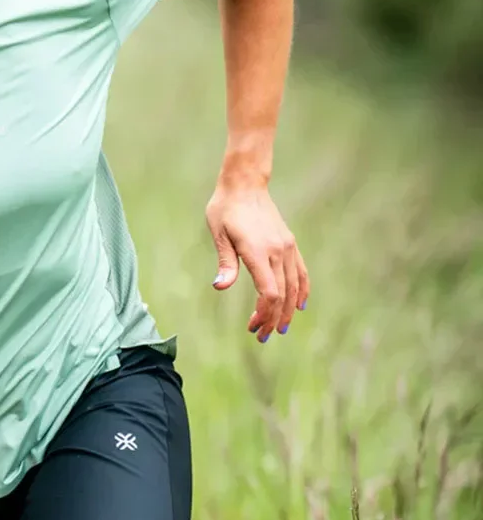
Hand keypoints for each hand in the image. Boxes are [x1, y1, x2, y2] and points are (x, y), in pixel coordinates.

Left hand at [206, 183, 309, 341]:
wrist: (245, 184)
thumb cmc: (225, 209)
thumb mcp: (218, 233)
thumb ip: (225, 262)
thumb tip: (220, 286)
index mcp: (257, 251)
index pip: (269, 292)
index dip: (264, 314)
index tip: (253, 326)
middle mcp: (277, 251)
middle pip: (282, 295)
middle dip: (273, 318)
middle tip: (262, 335)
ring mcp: (286, 247)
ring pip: (294, 286)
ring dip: (288, 310)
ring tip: (279, 327)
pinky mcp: (290, 243)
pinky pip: (301, 272)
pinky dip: (301, 291)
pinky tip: (298, 305)